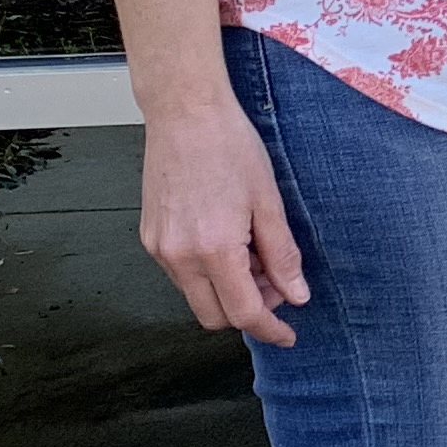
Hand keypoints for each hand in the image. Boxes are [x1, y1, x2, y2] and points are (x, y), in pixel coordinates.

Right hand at [136, 90, 307, 348]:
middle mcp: (178, 256)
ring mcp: (159, 248)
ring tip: (252, 248)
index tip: (288, 333)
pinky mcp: (150, 237)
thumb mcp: (269, 202)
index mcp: (213, 249)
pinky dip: (208, 272)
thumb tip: (296, 295)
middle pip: (215, 316)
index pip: (243, 313)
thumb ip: (282, 255)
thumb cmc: (229, 146)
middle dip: (249, 310)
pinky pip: (181, 274)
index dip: (270, 329)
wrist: (185, 113)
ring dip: (228, 289)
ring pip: (197, 296)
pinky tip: (228, 239)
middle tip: (275, 279)